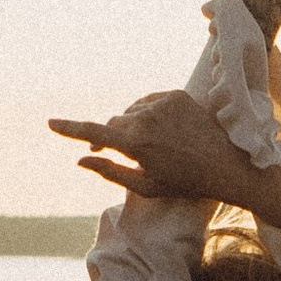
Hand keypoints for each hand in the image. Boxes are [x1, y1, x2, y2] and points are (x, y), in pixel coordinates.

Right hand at [47, 90, 280, 232]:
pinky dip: (149, 113)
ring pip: (131, 111)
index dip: (70, 129)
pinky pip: (150, 101)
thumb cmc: (187, 182)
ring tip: (151, 146)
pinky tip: (163, 131)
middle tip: (109, 152)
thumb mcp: (146, 186)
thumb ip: (111, 172)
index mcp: (136, 144)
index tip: (50, 123)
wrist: (229, 163)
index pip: (94, 133)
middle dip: (110, 137)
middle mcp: (146, 118)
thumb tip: (81, 161)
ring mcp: (162, 103)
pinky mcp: (176, 94)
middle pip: (114, 122)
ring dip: (132, 125)